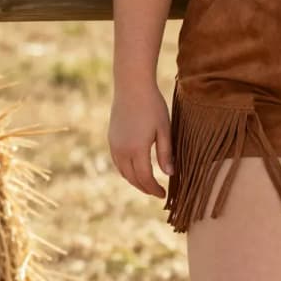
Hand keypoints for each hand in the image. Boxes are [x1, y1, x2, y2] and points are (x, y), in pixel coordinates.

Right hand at [108, 81, 173, 197]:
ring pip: (123, 172)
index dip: (154, 189)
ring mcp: (114, 145)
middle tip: (157, 192)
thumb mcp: (164, 129)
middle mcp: (122, 150)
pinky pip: (117, 162)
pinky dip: (127, 171)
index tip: (163, 194)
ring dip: (135, 181)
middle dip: (145, 188)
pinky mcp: (111, 139)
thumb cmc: (152, 106)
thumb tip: (169, 174)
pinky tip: (136, 169)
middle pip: (132, 178)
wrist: (131, 86)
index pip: (145, 178)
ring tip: (148, 183)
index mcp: (137, 150)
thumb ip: (166, 153)